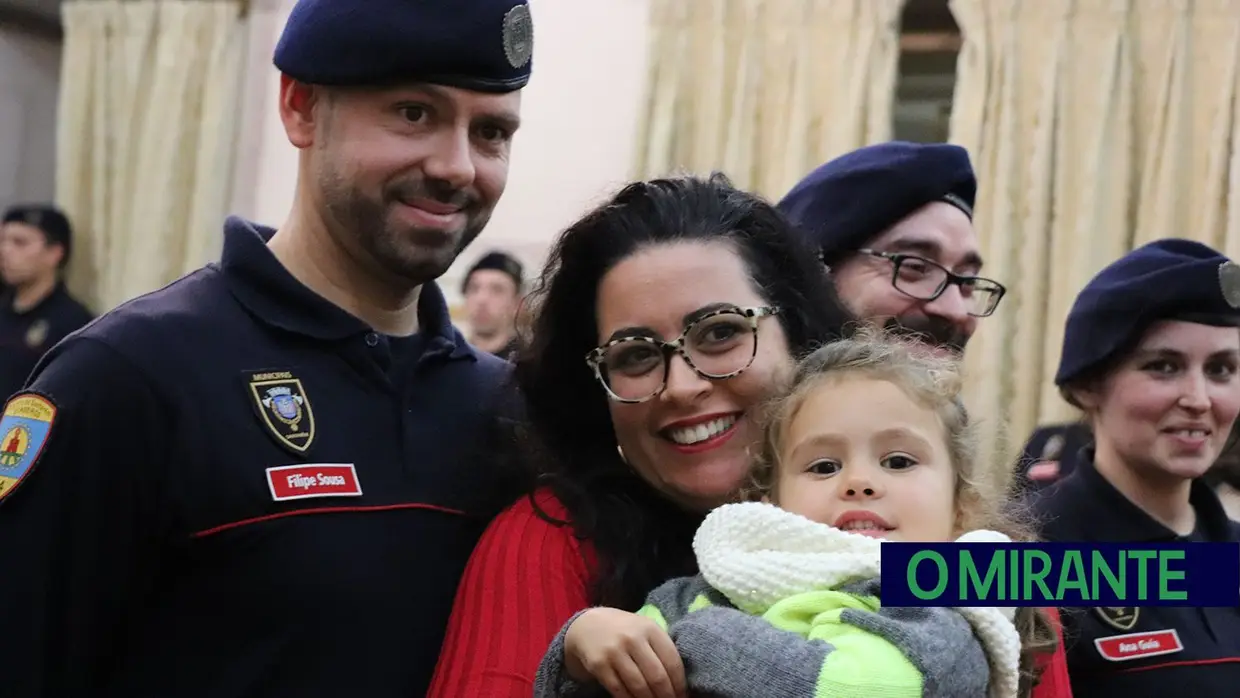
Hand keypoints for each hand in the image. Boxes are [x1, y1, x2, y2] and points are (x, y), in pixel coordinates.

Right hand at [563, 607, 686, 697]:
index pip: (672, 661)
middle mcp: (632, 638)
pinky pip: (619, 690)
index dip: (680, 684)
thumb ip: (661, 648)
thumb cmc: (625, 630)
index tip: (682, 695)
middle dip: (667, 696)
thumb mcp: (645, 630)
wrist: (588, 625)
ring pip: (639, 686)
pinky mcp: (599, 665)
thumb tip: (680, 681)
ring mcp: (614, 651)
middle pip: (657, 677)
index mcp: (650, 628)